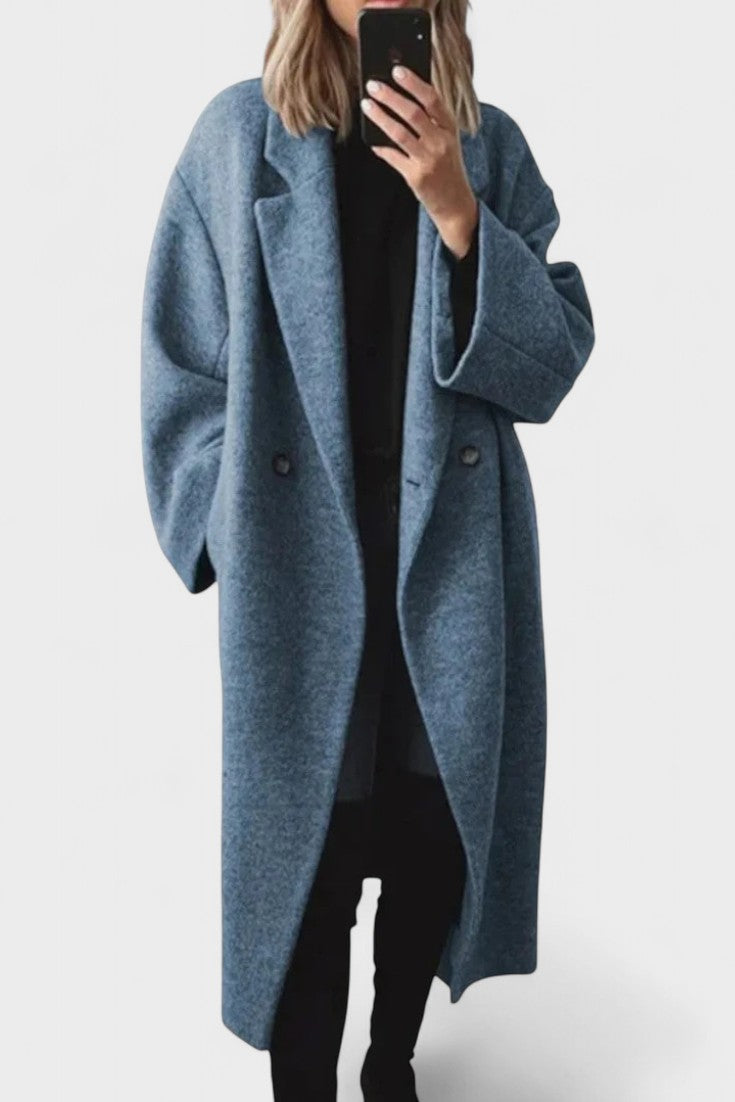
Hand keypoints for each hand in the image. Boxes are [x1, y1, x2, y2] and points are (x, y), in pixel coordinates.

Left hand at [361, 65, 477, 258]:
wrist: (455, 203)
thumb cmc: (447, 166)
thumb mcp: (446, 140)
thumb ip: (430, 120)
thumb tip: (400, 96)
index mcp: (450, 128)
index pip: (432, 99)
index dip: (414, 83)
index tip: (397, 69)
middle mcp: (441, 142)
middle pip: (413, 113)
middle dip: (390, 96)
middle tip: (373, 85)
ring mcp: (429, 160)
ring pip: (399, 133)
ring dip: (380, 116)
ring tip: (367, 105)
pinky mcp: (416, 177)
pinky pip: (393, 156)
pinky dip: (380, 146)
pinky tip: (370, 138)